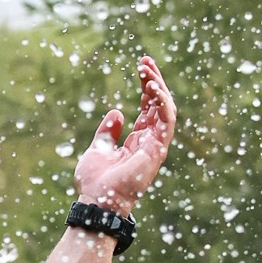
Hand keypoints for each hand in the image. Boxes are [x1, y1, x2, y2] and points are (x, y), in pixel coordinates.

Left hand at [72, 55, 175, 213]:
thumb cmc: (95, 182)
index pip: (148, 109)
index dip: (146, 87)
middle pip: (158, 105)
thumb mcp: (98, 148)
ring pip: (165, 110)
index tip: (141, 67)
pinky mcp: (157, 150)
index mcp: (137, 141)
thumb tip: (116, 112)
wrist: (96, 201)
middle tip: (145, 61)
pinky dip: (163, 103)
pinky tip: (152, 88)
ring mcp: (155, 146)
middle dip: (154, 81)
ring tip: (147, 69)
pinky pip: (166, 121)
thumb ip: (108, 132)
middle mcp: (149, 142)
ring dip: (158, 88)